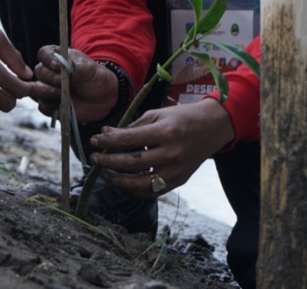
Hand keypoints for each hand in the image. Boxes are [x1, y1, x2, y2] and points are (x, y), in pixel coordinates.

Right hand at [28, 45, 118, 122]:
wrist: (103, 98)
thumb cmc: (95, 78)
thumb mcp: (88, 69)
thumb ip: (74, 65)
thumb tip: (61, 64)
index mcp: (57, 58)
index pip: (43, 53)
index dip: (47, 59)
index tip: (57, 66)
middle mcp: (50, 72)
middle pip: (39, 72)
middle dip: (49, 77)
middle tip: (62, 82)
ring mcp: (48, 89)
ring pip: (36, 89)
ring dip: (46, 92)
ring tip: (61, 94)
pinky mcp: (50, 105)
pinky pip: (42, 106)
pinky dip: (50, 106)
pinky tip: (62, 104)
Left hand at [88, 100, 233, 197]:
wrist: (213, 127)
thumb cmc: (183, 117)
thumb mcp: (157, 114)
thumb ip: (132, 126)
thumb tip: (106, 133)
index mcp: (165, 132)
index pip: (128, 140)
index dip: (107, 141)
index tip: (94, 140)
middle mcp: (171, 154)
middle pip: (131, 163)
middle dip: (107, 161)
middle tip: (94, 158)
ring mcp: (176, 171)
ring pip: (140, 183)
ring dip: (118, 180)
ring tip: (105, 172)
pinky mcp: (179, 181)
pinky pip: (153, 192)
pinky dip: (135, 190)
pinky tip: (123, 182)